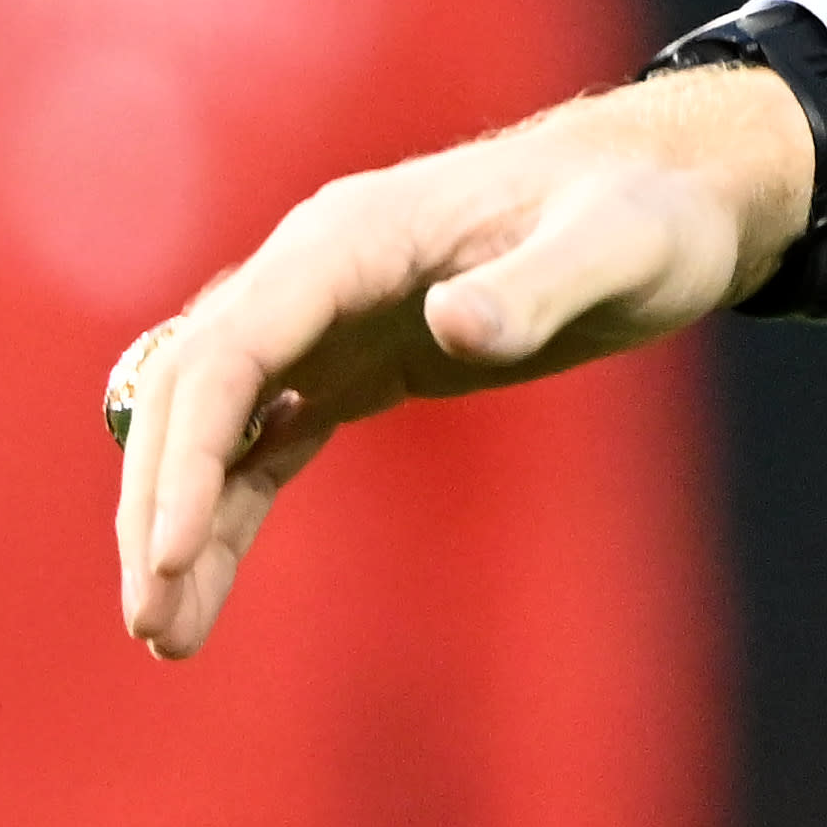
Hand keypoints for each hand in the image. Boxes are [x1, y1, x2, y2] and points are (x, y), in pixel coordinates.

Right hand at [110, 62, 809, 659]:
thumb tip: (452, 327)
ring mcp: (328, 319)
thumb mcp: (618, 248)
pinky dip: (230, 509)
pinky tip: (205, 586)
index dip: (185, 453)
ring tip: (168, 637)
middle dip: (161, 505)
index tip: (170, 554)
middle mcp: (314, 274)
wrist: (672, 188)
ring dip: (184, 523)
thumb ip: (538, 286)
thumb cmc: (653, 212)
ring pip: (217, 427)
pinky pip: (266, 442)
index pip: (230, 352)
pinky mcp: (357, 360)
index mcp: (351, 238)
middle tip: (154, 620)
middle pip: (194, 394)